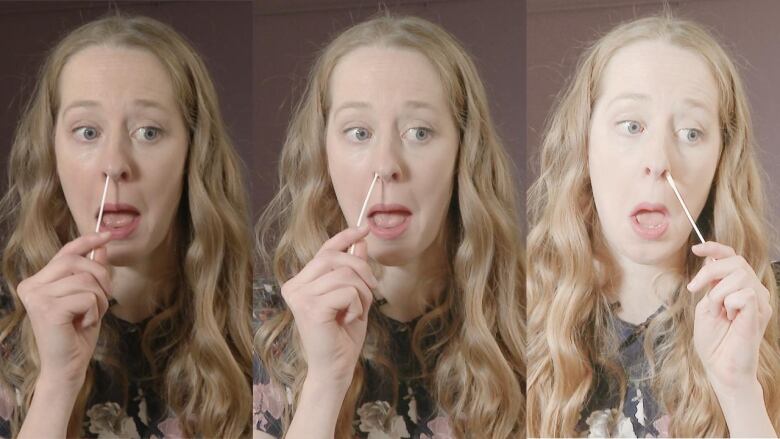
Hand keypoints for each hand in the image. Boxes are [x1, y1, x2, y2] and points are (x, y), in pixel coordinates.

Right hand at [17, 232, 113, 389]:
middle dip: (101, 278)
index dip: (87, 241)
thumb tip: (102, 247)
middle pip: (79, 262)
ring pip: (87, 280)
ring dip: (99, 300)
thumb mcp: (89, 297)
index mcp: (38, 281)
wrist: (67, 367)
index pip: (65, 252)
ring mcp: (37, 297)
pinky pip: (88, 297)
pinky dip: (95, 312)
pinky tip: (82, 325)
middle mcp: (32, 285)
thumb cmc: (77, 334)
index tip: (107, 235)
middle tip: (101, 301)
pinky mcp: (47, 309)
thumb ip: (91, 273)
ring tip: (88, 317)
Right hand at [281, 225, 376, 389]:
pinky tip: (348, 320)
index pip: (324, 251)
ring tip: (355, 312)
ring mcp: (300, 297)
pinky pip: (348, 292)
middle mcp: (294, 287)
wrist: (335, 368)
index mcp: (300, 282)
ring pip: (345, 275)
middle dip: (362, 270)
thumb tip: (360, 242)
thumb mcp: (353, 296)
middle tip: (371, 290)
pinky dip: (357, 306)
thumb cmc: (342, 335)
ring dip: (362, 293)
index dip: (345, 237)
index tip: (364, 229)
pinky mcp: (311, 308)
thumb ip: (353, 270)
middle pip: (336, 258)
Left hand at [688, 241, 771, 391]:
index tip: (696, 249)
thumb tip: (711, 259)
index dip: (716, 248)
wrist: (719, 366)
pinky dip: (729, 304)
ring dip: (719, 293)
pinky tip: (731, 319)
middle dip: (710, 271)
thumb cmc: (713, 341)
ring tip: (720, 312)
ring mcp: (759, 301)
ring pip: (740, 275)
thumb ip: (710, 284)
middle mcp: (753, 291)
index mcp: (738, 288)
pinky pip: (743, 293)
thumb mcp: (705, 305)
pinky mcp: (760, 312)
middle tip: (695, 289)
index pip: (733, 257)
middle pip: (736, 261)